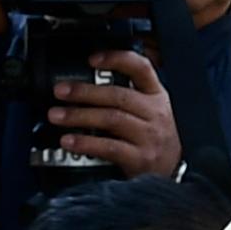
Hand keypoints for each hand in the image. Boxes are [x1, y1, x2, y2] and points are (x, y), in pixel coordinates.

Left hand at [49, 49, 181, 176]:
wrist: (173, 170)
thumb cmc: (156, 137)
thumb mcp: (151, 110)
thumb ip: (126, 95)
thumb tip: (85, 84)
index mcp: (156, 95)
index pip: (141, 68)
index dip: (116, 59)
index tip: (92, 59)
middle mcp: (155, 113)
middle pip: (118, 96)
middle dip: (84, 92)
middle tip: (60, 91)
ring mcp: (149, 136)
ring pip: (112, 119)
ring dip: (79, 116)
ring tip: (57, 116)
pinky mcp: (141, 158)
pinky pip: (109, 147)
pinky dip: (86, 143)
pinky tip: (69, 141)